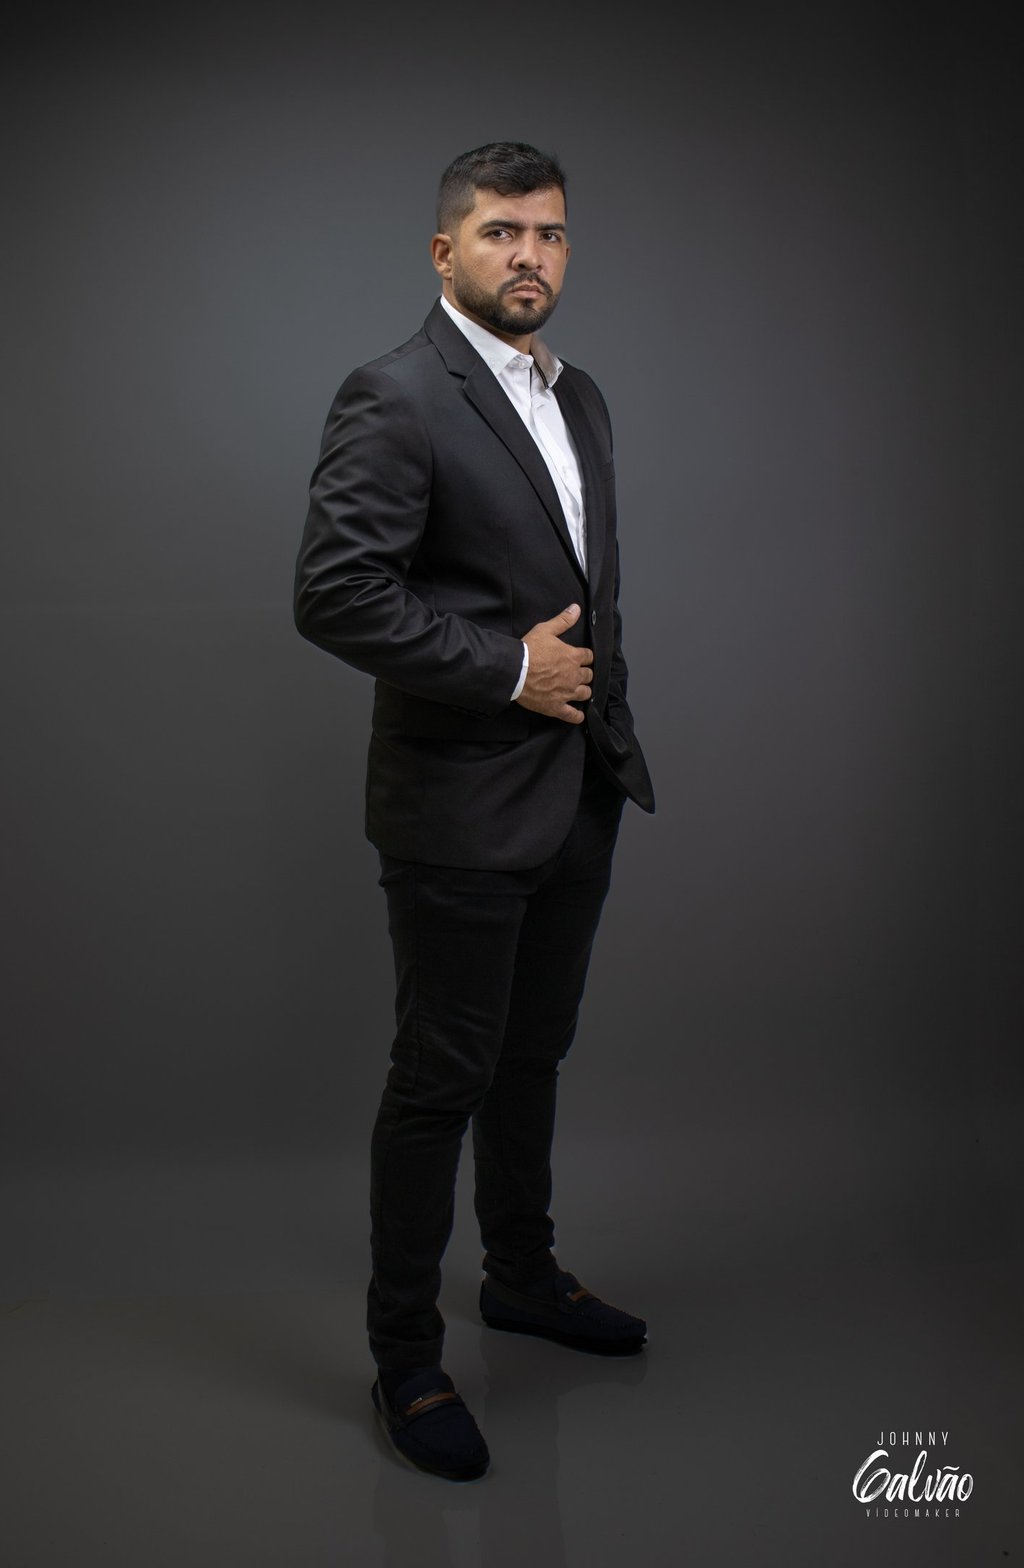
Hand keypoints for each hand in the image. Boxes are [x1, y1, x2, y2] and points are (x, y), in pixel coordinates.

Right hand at [515, 603, 592, 724]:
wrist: (514, 671)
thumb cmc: (529, 650)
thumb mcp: (545, 630)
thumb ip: (563, 620)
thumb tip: (576, 608)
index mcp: (574, 657)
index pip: (589, 656)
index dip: (585, 656)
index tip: (581, 657)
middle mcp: (574, 676)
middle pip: (589, 675)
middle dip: (585, 673)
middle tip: (577, 673)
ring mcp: (566, 693)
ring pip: (585, 693)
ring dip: (583, 691)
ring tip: (578, 689)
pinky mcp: (557, 707)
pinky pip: (572, 715)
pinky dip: (577, 716)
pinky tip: (579, 715)